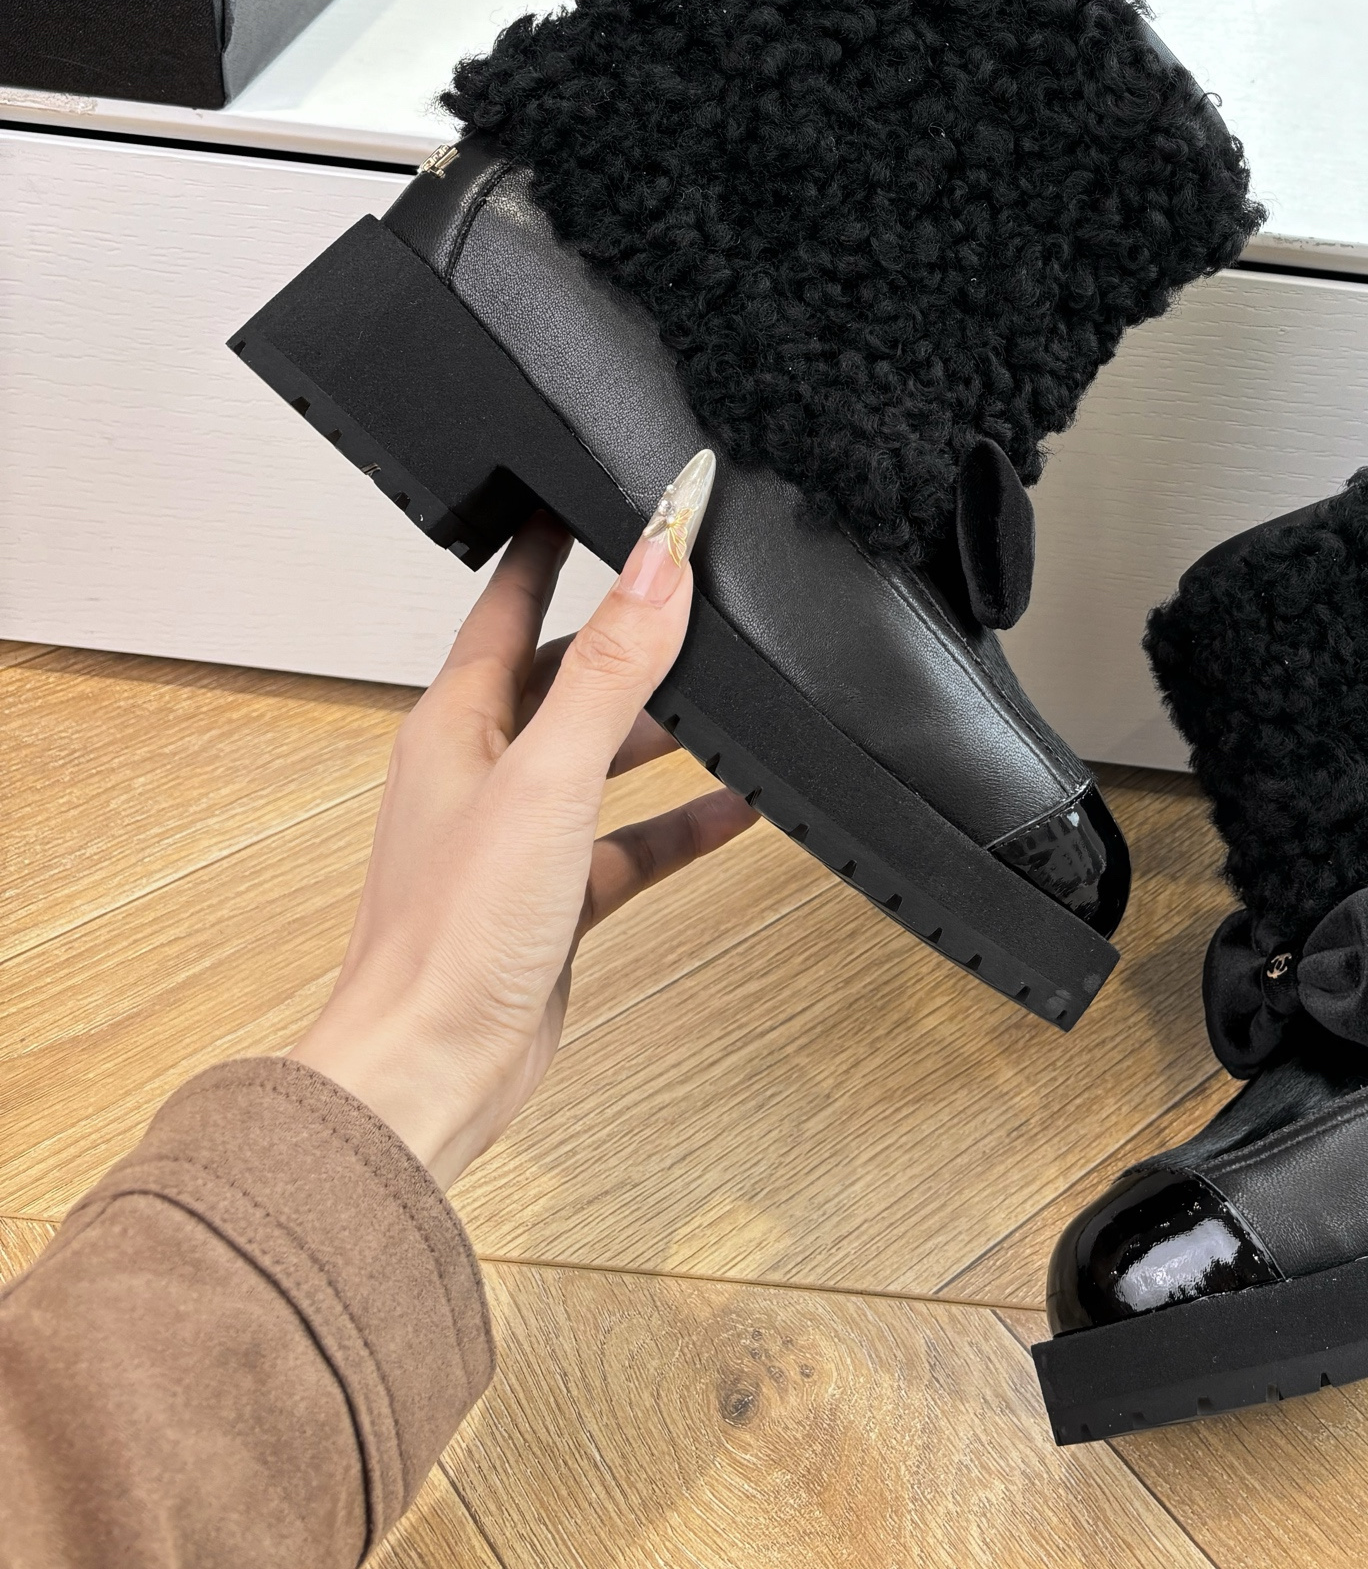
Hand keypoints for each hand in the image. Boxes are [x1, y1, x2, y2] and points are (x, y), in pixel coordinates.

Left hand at [292, 452, 747, 1187]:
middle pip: (563, 677)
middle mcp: (480, 773)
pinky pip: (630, 842)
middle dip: (627, 637)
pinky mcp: (552, 903)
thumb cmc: (451, 937)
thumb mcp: (548, 780)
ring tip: (733, 697)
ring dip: (663, 730)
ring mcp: (516, 840)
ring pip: (601, 759)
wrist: (428, 1076)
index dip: (548, 547)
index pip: (506, 604)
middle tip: (690, 591)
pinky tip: (738, 808)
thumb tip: (657, 565)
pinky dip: (682, 821)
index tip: (583, 493)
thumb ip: (609, 671)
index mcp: (455, 726)